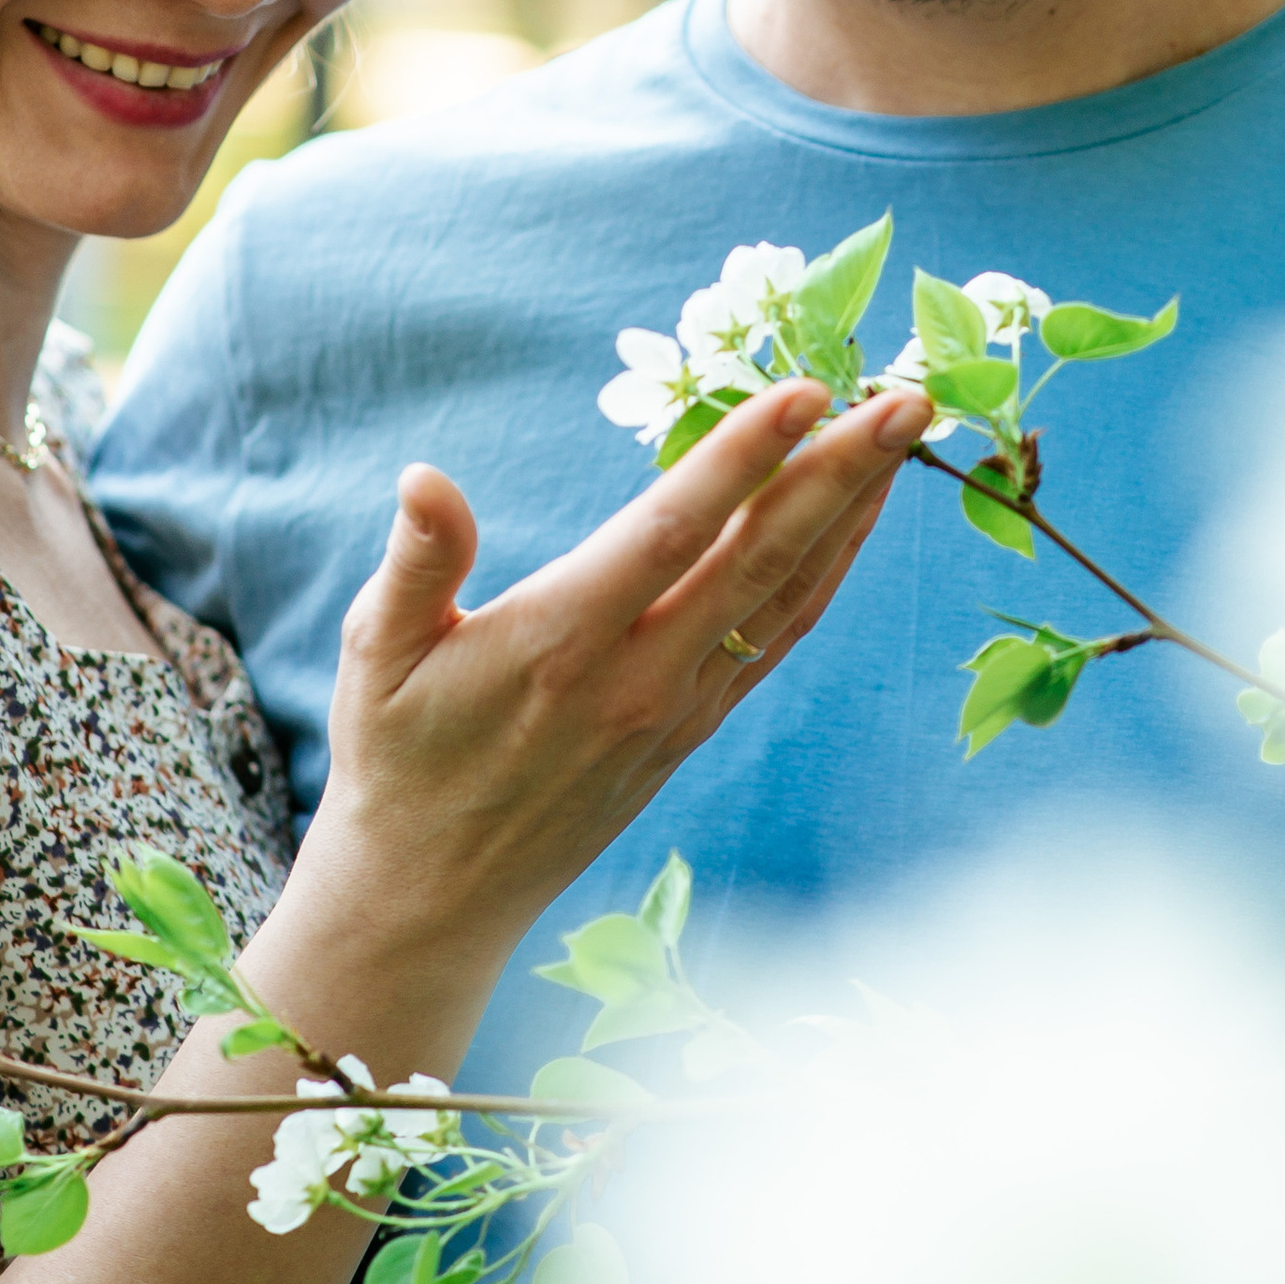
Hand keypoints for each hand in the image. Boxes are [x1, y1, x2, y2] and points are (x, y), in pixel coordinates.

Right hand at [301, 373, 926, 989]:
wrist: (436, 894)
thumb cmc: (399, 756)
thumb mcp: (375, 654)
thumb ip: (412, 562)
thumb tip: (424, 476)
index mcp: (560, 641)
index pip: (671, 531)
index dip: (743, 458)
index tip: (808, 390)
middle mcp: (637, 676)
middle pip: (761, 558)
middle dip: (840, 471)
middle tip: (910, 395)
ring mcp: (677, 707)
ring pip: (787, 597)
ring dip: (852, 513)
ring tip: (905, 432)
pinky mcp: (694, 727)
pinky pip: (777, 638)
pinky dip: (827, 572)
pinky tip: (856, 518)